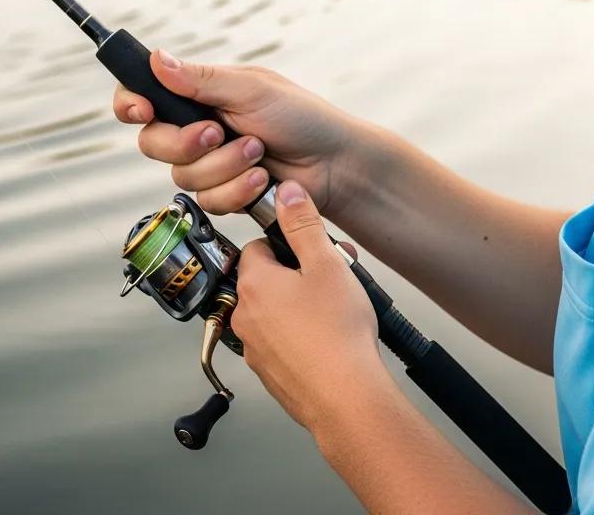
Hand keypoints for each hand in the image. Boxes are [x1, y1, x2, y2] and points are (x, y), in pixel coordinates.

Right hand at [112, 49, 376, 218]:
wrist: (335, 164)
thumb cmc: (300, 116)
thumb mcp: (250, 89)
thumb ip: (200, 79)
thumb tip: (156, 59)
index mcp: (197, 94)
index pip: (143, 94)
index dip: (131, 104)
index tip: (142, 111)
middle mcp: (196, 128)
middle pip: (153, 143)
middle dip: (185, 143)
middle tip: (217, 132)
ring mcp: (208, 163)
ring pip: (182, 176)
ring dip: (223, 165)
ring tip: (258, 151)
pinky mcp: (223, 193)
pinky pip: (207, 201)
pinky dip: (236, 190)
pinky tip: (262, 179)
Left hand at [231, 181, 380, 433]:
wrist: (348, 401)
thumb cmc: (338, 336)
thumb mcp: (326, 263)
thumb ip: (303, 223)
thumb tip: (287, 192)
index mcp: (253, 284)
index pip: (258, 247)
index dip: (288, 246)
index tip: (310, 253)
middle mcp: (244, 316)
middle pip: (267, 279)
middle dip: (298, 276)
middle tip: (331, 281)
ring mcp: (255, 349)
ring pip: (275, 312)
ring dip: (300, 306)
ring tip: (335, 311)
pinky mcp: (270, 374)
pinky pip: (282, 343)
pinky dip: (301, 338)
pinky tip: (328, 340)